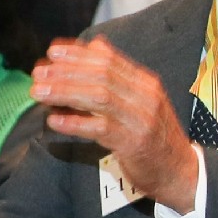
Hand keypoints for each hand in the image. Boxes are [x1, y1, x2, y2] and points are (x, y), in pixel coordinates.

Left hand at [31, 38, 199, 212]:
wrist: (179, 172)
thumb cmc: (154, 136)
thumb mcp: (141, 100)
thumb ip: (118, 76)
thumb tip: (94, 46)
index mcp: (146, 83)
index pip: (109, 60)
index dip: (78, 55)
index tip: (52, 52)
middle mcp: (146, 97)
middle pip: (101, 75)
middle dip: (66, 72)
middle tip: (38, 73)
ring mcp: (141, 120)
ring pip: (99, 98)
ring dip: (65, 93)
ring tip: (39, 93)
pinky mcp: (134, 144)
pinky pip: (100, 128)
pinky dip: (74, 123)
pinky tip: (54, 121)